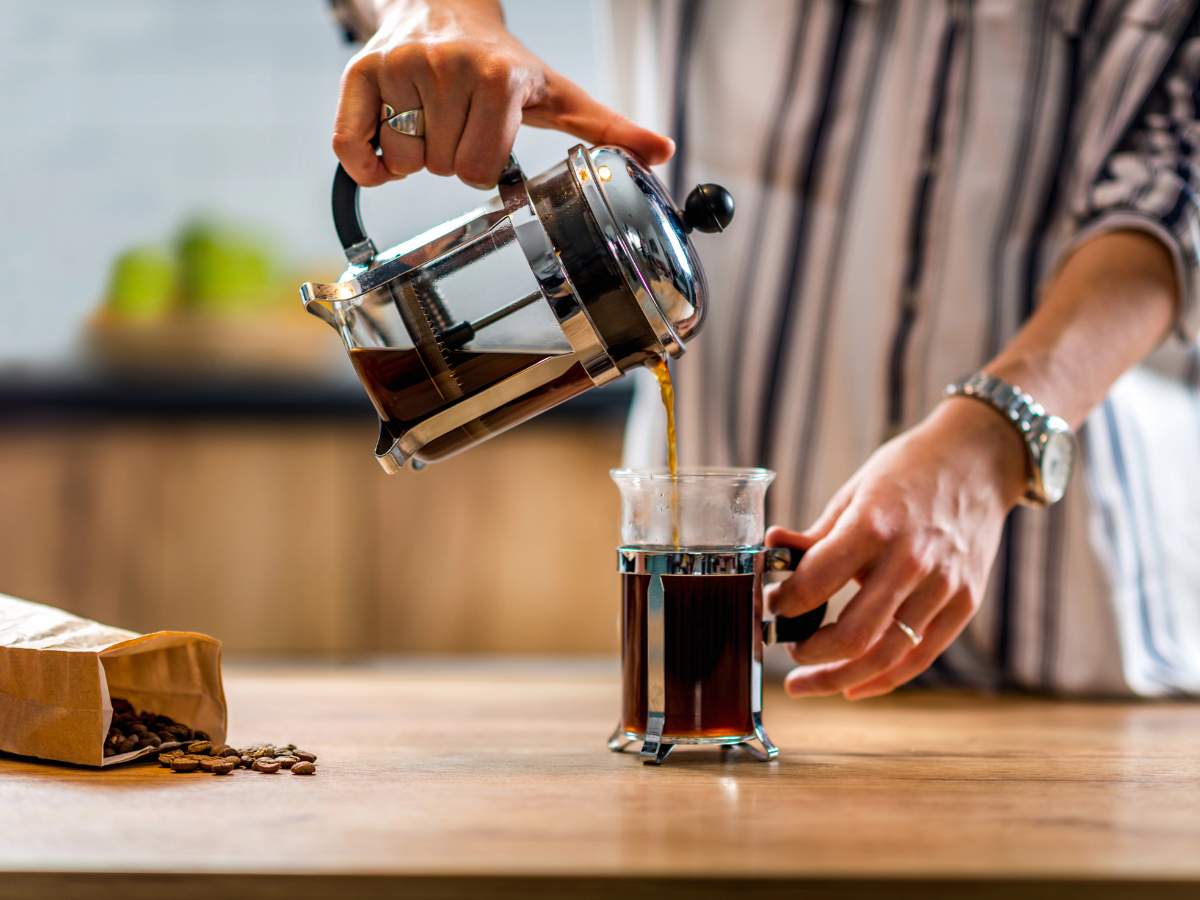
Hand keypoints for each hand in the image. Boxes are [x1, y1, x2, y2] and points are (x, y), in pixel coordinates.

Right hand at [333, 0, 674, 187]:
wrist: (447, 7)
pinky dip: (365, 163)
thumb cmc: (505, 64)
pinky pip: (350, 147)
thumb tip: (663, 151)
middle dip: (450, 158)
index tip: (488, 142)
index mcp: (499, 79)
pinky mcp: (361, 72)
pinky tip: (386, 146)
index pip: (479, 171)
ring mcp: (401, 67)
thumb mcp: (558, 94)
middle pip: (441, 168)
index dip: (483, 168)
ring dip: (413, 156)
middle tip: (458, 124)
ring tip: (429, 120)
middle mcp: (448, 67)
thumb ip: (607, 128)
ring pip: (402, 160)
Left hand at [765, 397, 1027, 699]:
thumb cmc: (907, 472)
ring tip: (807, 683)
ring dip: (838, 677)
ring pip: (886, 655)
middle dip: (808, 653)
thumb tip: (770, 551)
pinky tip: (852, 686)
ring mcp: (944, 586)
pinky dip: (882, 679)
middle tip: (786, 650)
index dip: (783, 603)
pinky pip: (919, 656)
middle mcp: (912, 560)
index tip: (770, 606)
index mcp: (875, 525)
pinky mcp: (965, 602)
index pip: (816, 582)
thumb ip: (815, 534)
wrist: (979, 460)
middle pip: (853, 635)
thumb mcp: (854, 492)